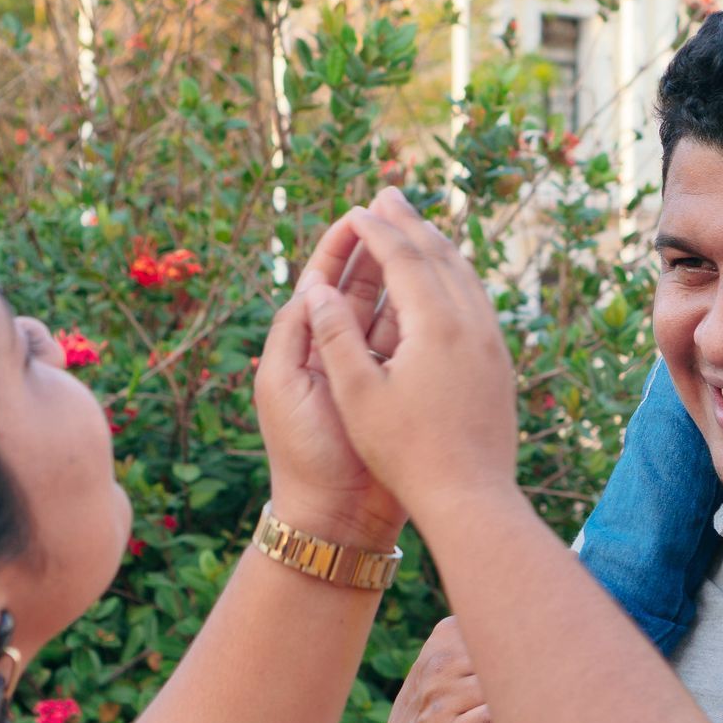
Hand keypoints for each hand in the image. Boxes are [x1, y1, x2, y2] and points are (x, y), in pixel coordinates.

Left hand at [252, 212, 405, 549]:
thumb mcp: (280, 383)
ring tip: (425, 235)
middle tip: (400, 208)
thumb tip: (312, 282)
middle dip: (378, 246)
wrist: (337, 513)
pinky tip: (442, 284)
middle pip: (363, 284)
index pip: (322, 278)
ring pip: (393, 306)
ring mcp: (375, 365)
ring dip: (406, 272)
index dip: (340, 244)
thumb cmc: (301, 451)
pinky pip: (416, 339)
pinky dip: (425, 310)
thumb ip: (294, 330)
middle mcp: (341, 347)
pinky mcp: (404, 385)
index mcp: (305, 342)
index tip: (359, 210)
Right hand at [303, 187, 519, 526]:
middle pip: (440, 254)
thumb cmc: (406, 453)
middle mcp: (472, 323)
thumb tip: (315, 288)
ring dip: (437, 244)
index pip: (403, 259)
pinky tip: (447, 280)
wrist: (472, 498)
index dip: (376, 231)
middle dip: (410, 223)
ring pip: (465, 275)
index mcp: (436, 326)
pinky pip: (478, 299)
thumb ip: (336, 338)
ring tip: (416, 225)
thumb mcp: (358, 396)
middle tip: (387, 194)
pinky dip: (456, 274)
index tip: (356, 209)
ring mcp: (492, 342)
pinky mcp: (500, 362)